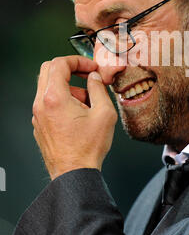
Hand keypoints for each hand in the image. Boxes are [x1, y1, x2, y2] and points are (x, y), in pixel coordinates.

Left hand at [32, 56, 117, 179]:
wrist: (74, 174)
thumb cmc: (87, 148)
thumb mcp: (104, 113)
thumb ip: (99, 89)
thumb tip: (95, 78)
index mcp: (55, 98)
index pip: (60, 64)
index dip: (78, 61)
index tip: (91, 67)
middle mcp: (41, 104)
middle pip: (49, 70)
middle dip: (70, 69)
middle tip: (87, 75)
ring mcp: (38, 115)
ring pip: (48, 87)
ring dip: (68, 86)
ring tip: (87, 102)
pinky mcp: (40, 124)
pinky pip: (48, 102)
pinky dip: (62, 99)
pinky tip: (78, 113)